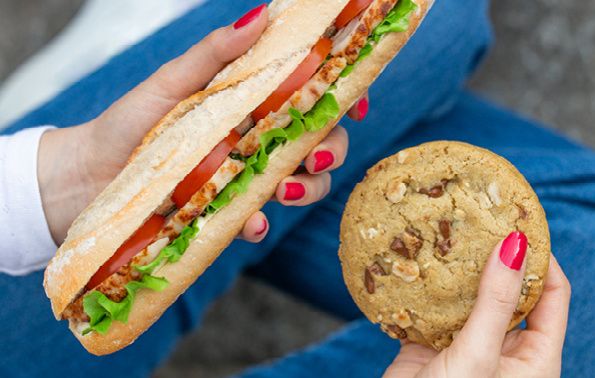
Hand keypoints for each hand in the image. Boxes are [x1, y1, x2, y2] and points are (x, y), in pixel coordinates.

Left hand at [38, 5, 368, 243]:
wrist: (88, 178)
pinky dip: (260, 223)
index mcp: (252, 104)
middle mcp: (257, 140)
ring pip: (302, 183)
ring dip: (307, 188)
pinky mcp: (227, 212)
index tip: (357, 104)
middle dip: (332, 149)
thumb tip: (261, 16)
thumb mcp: (170, 84)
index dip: (342, 99)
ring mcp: (246, 178)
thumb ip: (214, 55)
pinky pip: (259, 220)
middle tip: (317, 155)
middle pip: (319, 142)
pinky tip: (252, 224)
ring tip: (283, 190)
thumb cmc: (128, 124)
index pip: (310, 98)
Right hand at [384, 232, 570, 377]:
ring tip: (449, 235)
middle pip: (510, 290)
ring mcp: (469, 343)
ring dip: (460, 270)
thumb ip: (496, 301)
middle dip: (496, 258)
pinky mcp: (434, 342)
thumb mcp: (480, 355)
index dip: (542, 259)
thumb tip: (515, 244)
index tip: (520, 224)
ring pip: (471, 296)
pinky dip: (429, 287)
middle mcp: (505, 348)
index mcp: (535, 358)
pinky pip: (436, 307)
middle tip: (480, 221)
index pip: (552, 296)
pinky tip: (420, 264)